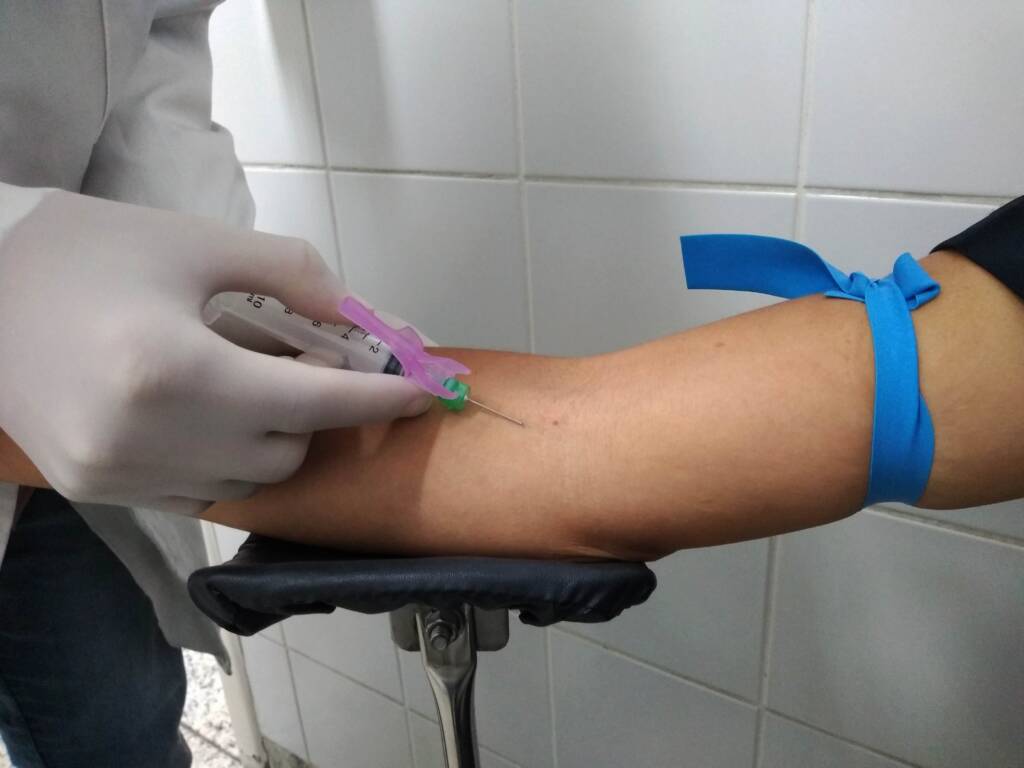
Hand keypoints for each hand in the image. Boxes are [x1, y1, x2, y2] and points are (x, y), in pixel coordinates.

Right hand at [0, 190, 430, 514]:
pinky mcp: (98, 491)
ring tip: (246, 377)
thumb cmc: (89, 251)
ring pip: (249, 480)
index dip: (378, 397)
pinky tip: (210, 410)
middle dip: (317, 409)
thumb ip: (296, 278)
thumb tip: (373, 321)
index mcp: (172, 369)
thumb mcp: (197, 244)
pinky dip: (228, 457)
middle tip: (308, 361)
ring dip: (273, 435)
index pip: (311, 401)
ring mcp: (117, 477)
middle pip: (287, 450)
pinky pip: (201, 491)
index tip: (426, 390)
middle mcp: (147, 440)